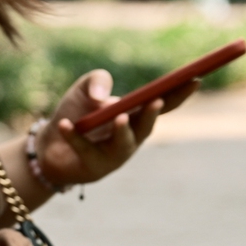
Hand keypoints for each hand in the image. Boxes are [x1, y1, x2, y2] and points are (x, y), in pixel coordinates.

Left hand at [38, 68, 196, 185]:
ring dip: (122, 131)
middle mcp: (131, 136)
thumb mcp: (84, 88)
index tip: (195, 79)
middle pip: (146, 126)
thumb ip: (97, 79)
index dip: (179, 94)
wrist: (50, 144)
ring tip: (119, 118)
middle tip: (156, 101)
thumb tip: (102, 97)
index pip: (163, 104)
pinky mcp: (93, 166)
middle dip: (151, 114)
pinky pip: (84, 149)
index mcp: (136, 115)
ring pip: (123, 145)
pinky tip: (64, 124)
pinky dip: (74, 136)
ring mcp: (114, 154)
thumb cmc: (76, 113)